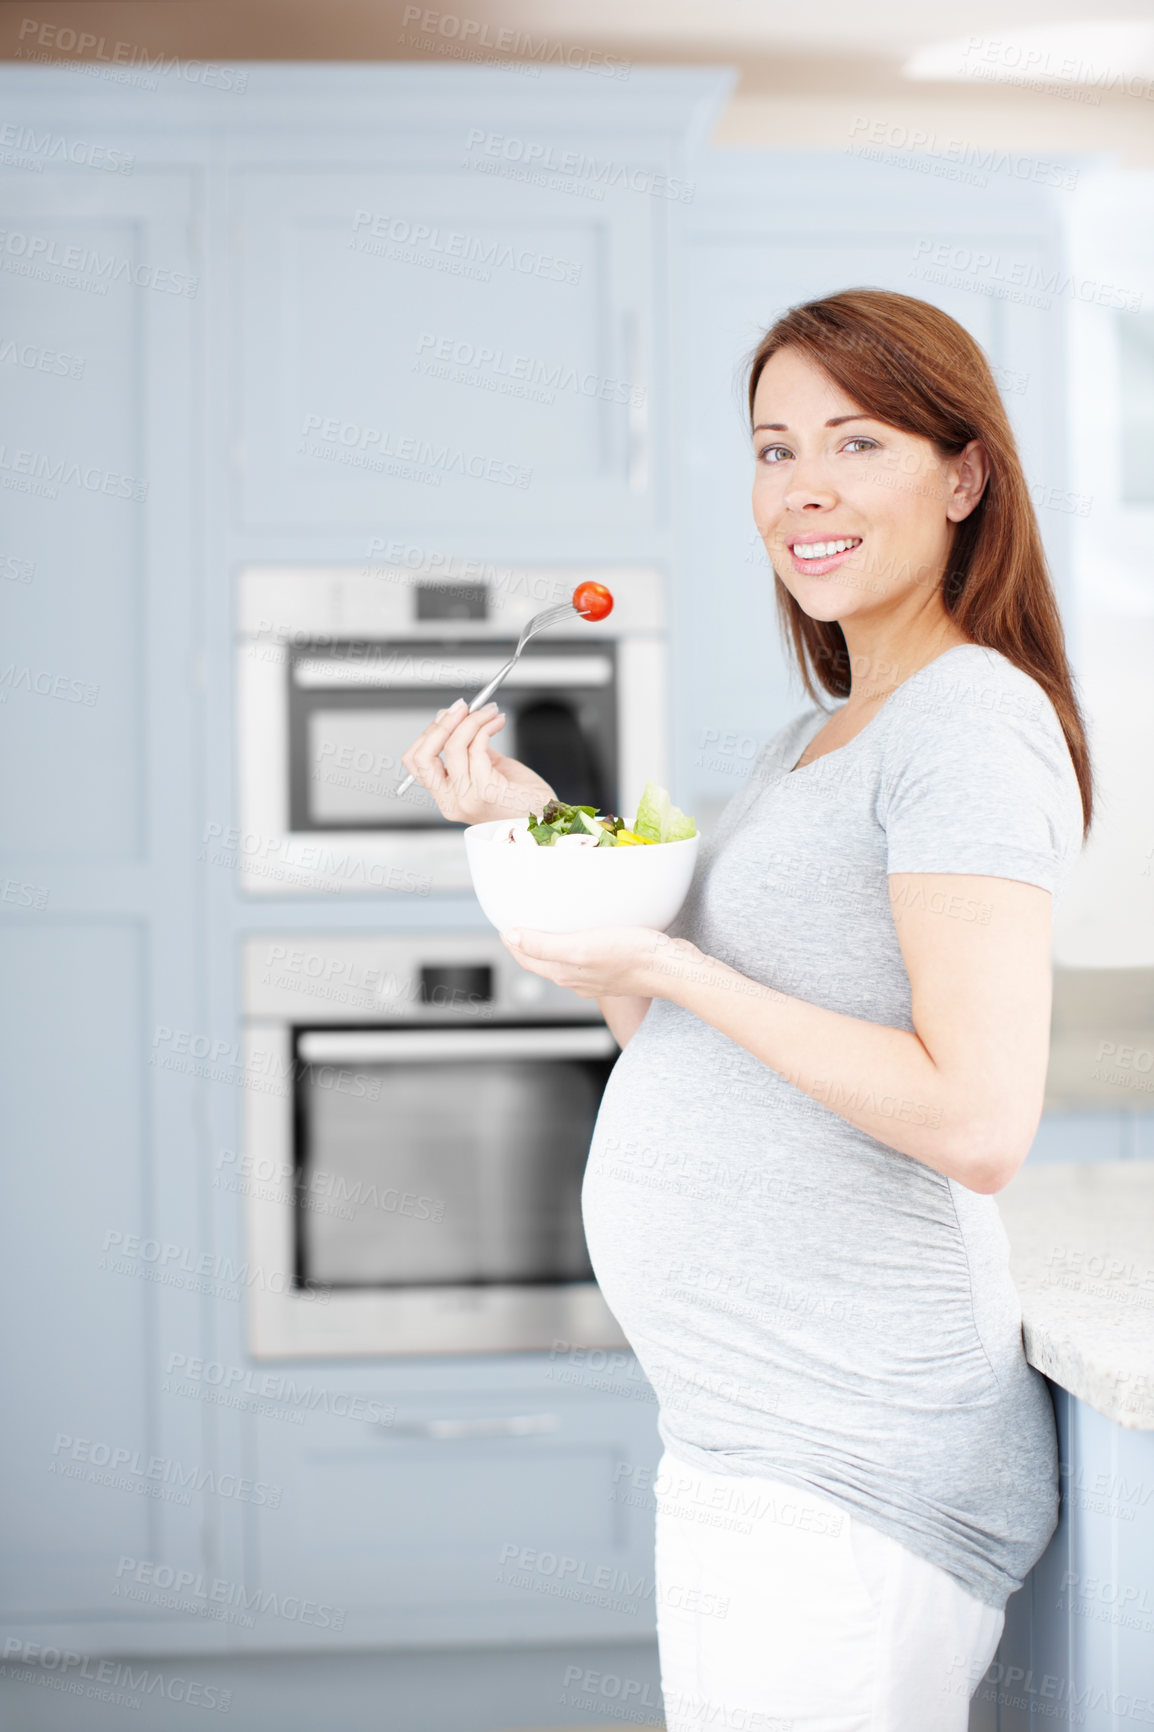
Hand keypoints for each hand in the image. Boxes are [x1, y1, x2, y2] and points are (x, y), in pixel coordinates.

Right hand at [399, 698, 555, 823]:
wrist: (547, 820)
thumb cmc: (522, 800)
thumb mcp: (488, 769)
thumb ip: (469, 748)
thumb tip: (455, 718)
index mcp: (447, 797)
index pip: (415, 762)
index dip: (428, 733)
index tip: (448, 714)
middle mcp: (451, 802)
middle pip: (423, 756)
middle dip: (441, 724)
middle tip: (462, 707)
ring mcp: (466, 799)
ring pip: (453, 746)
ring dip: (472, 719)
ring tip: (490, 711)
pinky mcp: (486, 791)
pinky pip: (477, 748)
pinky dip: (487, 727)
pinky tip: (498, 721)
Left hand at [497, 925, 701, 999]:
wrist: (672, 968)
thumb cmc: (632, 957)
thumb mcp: (581, 947)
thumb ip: (544, 945)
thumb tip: (511, 937)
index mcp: (565, 974)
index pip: (527, 958)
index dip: (513, 940)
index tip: (503, 922)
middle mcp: (578, 978)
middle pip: (543, 959)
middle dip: (529, 941)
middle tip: (522, 919)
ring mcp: (598, 975)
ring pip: (565, 958)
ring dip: (552, 941)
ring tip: (549, 922)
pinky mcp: (616, 966)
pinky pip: (588, 954)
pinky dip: (577, 941)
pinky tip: (587, 929)